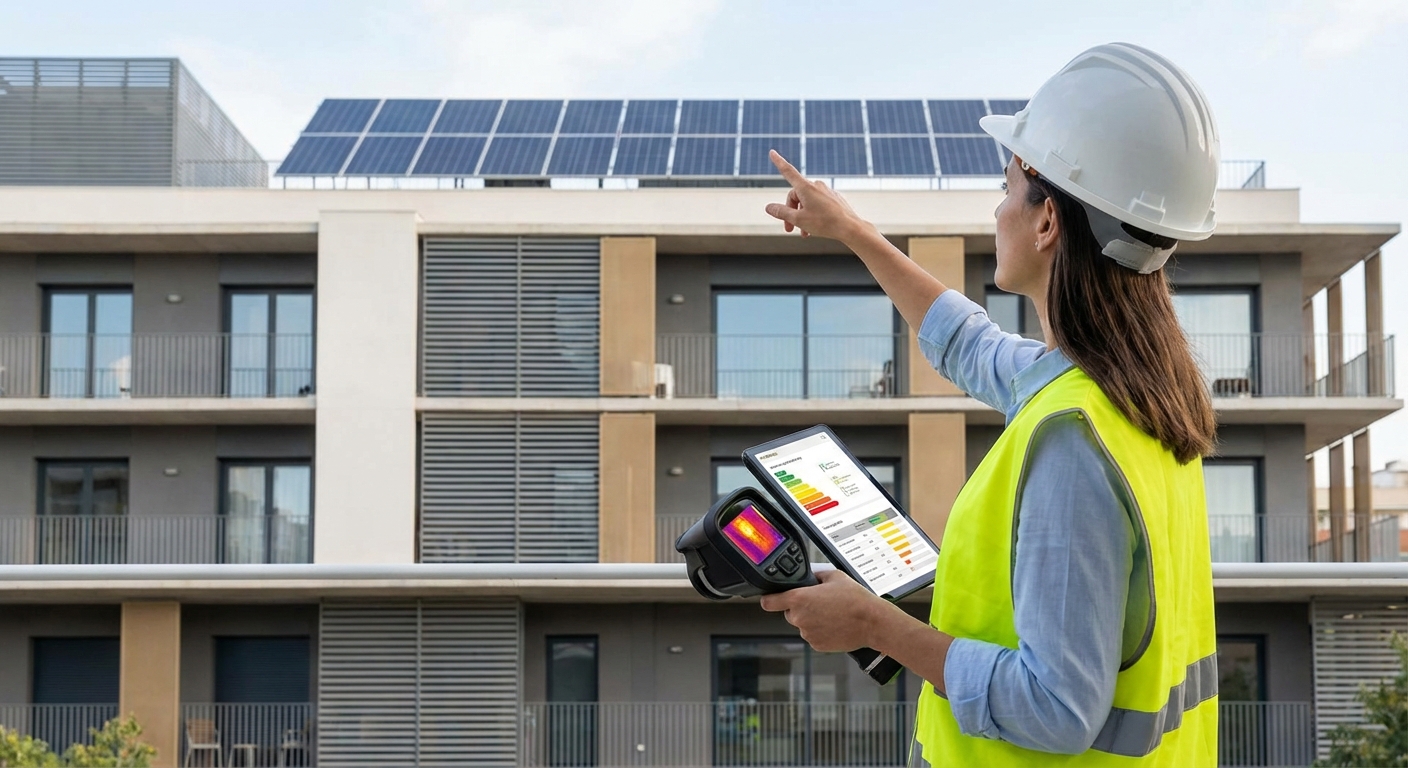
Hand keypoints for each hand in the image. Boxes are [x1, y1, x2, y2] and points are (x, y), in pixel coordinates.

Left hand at [759, 569, 889, 652]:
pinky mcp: (817, 645)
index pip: (769, 602)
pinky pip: (813, 636)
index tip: (769, 598)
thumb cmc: (855, 599)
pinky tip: (835, 624)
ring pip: (803, 625)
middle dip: (801, 608)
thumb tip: (809, 574)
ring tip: (832, 614)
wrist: (871, 622)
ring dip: (812, 620)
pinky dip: (820, 631)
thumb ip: (815, 574)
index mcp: (799, 599)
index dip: (768, 599)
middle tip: (820, 603)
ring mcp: (807, 633)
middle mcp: (799, 618)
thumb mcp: (834, 576)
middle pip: (790, 612)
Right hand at [763, 150, 869, 242]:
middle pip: (795, 196)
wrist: (850, 227)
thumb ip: (781, 212)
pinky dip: (813, 215)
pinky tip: (815, 228)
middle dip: (791, 212)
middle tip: (789, 229)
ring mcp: (826, 191)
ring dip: (802, 216)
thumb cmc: (825, 223)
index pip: (788, 172)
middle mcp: (816, 186)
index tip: (772, 152)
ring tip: (803, 233)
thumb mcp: (798, 220)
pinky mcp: (834, 198)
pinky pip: (818, 204)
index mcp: (805, 188)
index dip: (778, 162)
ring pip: (807, 202)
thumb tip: (769, 207)